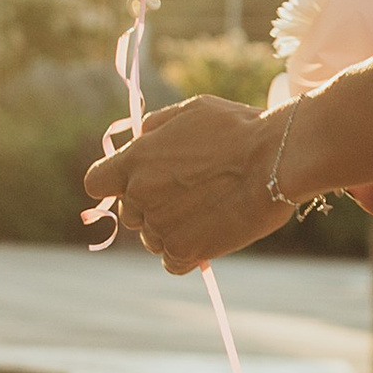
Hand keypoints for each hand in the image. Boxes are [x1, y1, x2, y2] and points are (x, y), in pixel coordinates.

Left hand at [86, 93, 287, 273]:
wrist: (276, 159)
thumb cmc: (239, 128)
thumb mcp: (191, 110)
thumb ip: (156, 126)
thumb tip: (139, 136)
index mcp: (136, 159)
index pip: (96, 183)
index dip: (114, 184)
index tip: (135, 183)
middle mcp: (140, 194)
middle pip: (128, 213)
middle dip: (150, 206)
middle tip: (188, 195)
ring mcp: (160, 226)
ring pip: (150, 239)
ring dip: (170, 231)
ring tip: (206, 212)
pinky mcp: (185, 251)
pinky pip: (172, 262)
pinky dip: (186, 255)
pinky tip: (207, 237)